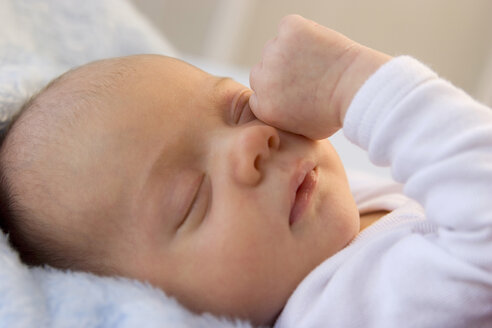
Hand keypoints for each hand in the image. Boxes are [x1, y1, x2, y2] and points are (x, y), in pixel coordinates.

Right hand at [249, 15, 390, 139]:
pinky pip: (289, 26)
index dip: (277, 89)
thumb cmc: (336, 112)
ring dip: (291, 51)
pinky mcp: (290, 30)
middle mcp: (262, 80)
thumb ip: (282, 118)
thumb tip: (278, 108)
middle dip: (280, 71)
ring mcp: (274, 52)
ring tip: (317, 61)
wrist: (357, 89)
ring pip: (275, 47)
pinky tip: (320, 45)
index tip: (296, 89)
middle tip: (307, 73)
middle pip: (262, 70)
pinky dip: (303, 32)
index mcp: (262, 107)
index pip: (258, 93)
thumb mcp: (302, 129)